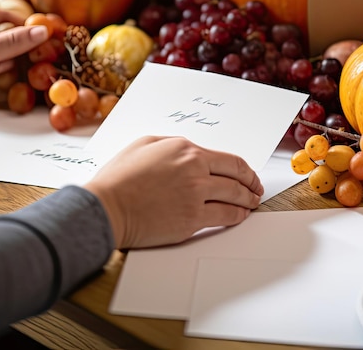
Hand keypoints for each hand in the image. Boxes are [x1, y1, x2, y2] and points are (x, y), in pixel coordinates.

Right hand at [84, 136, 263, 248]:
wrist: (106, 206)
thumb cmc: (119, 177)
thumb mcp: (144, 144)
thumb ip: (171, 143)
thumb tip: (189, 152)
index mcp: (185, 149)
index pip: (228, 159)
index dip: (244, 169)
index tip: (248, 175)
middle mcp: (195, 169)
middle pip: (237, 176)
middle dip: (252, 184)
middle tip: (256, 190)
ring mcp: (196, 195)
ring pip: (235, 197)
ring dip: (248, 201)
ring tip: (252, 204)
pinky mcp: (192, 219)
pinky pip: (225, 217)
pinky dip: (237, 216)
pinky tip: (239, 216)